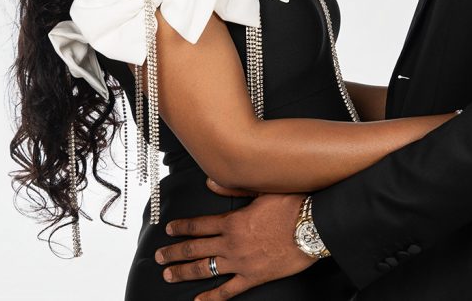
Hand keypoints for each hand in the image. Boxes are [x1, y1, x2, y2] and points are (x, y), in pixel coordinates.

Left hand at [155, 188, 315, 300]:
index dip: (181, 228)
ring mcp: (241, 263)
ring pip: (205, 269)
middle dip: (174, 253)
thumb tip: (209, 182)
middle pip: (195, 249)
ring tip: (168, 275)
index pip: (199, 225)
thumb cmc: (292, 205)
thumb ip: (234, 187)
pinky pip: (228, 291)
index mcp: (232, 221)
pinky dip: (212, 297)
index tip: (168, 230)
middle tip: (159, 256)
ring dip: (184, 272)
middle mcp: (231, 243)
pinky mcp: (253, 277)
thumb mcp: (262, 189)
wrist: (312, 227)